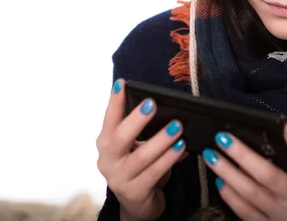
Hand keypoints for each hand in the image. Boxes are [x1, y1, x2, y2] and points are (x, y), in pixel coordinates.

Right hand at [96, 78, 187, 220]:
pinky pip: (154, 173)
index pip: (109, 119)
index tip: (122, 83)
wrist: (138, 204)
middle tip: (152, 103)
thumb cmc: (139, 167)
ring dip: (161, 140)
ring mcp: (119, 179)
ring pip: (141, 157)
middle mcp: (107, 160)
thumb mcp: (137, 147)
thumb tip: (169, 112)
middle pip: (120, 137)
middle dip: (137, 119)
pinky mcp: (134, 193)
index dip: (114, 101)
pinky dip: (168, 159)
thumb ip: (146, 132)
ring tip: (177, 126)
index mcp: (106, 143)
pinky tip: (181, 148)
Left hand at [202, 122, 286, 220]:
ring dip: (228, 173)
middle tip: (224, 139)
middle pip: (268, 177)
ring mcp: (279, 213)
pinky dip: (230, 195)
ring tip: (212, 156)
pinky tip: (219, 180)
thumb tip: (263, 132)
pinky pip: (244, 211)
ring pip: (251, 193)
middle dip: (243, 156)